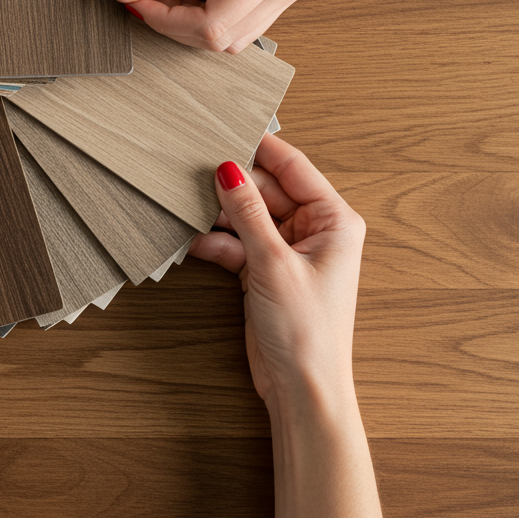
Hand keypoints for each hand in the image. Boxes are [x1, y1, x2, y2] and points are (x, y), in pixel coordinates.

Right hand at [189, 134, 365, 408]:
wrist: (302, 388)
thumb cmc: (307, 330)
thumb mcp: (273, 262)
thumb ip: (248, 212)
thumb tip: (228, 169)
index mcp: (333, 220)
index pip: (293, 168)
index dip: (259, 149)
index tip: (225, 129)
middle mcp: (314, 231)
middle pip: (266, 190)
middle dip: (231, 186)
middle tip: (192, 172)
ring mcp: (288, 252)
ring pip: (248, 217)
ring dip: (219, 216)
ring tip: (185, 206)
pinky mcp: (266, 272)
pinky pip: (238, 243)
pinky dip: (217, 243)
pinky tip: (191, 241)